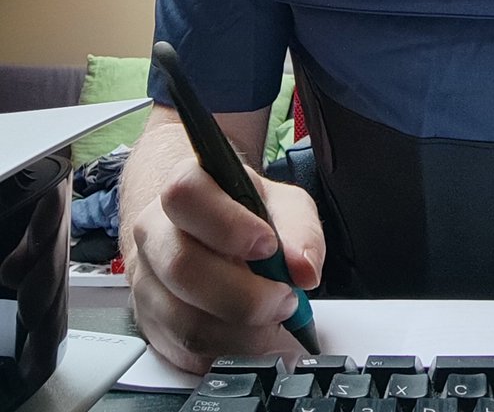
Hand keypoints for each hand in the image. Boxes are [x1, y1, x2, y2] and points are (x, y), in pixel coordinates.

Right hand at [129, 158, 324, 373]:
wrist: (209, 232)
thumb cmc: (245, 214)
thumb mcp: (283, 204)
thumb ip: (300, 230)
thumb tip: (304, 269)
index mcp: (185, 186)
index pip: (186, 195)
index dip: (228, 224)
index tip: (268, 246)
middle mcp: (155, 232)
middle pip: (183, 267)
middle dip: (245, 295)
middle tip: (284, 298)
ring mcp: (146, 282)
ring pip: (184, 320)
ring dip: (242, 330)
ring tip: (273, 317)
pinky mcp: (151, 326)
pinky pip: (186, 352)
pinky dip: (229, 351)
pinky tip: (251, 334)